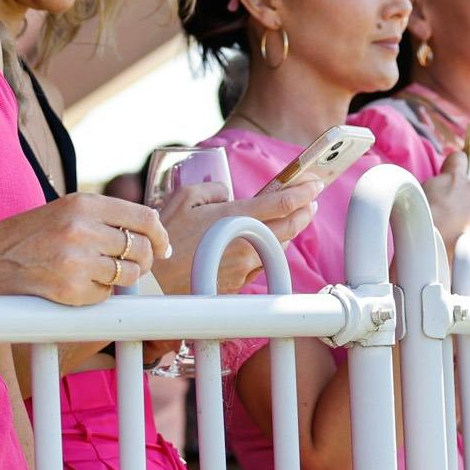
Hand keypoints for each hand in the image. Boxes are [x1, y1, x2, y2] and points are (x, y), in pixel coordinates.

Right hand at [0, 194, 168, 305]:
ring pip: (128, 275)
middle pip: (141, 248)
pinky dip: (96, 296)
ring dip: (120, 280)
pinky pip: (105, 296)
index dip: (160, 235)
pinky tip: (74, 287)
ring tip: (97, 276)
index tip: (162, 247)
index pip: (144, 217)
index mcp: (82, 203)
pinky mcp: (71, 290)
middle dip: (142, 261)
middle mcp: (82, 228)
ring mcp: (77, 261)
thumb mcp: (60, 212)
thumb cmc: (21, 239)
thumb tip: (148, 229)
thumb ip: (100, 217)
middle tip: (131, 267)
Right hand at [148, 173, 325, 296]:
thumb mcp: (184, 199)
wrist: (154, 284)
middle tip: (310, 203)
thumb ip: (211, 190)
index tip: (315, 184)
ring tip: (284, 223)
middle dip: (304, 214)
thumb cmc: (165, 239)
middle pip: (289, 229)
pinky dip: (259, 254)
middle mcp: (246, 244)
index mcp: (236, 218)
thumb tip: (226, 194)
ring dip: (282, 235)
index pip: (281, 203)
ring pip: (274, 249)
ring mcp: (244, 268)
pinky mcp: (238, 286)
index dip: (303, 192)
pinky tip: (252, 248)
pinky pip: (257, 266)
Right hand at [422, 157, 469, 248]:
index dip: (457, 163)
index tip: (453, 169)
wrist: (431, 248)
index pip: (460, 157)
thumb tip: (442, 188)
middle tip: (465, 200)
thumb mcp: (421, 194)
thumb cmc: (419, 220)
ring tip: (459, 227)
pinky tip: (463, 238)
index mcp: (455, 178)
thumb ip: (437, 186)